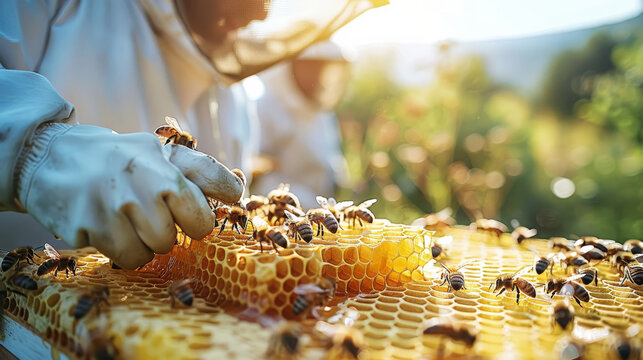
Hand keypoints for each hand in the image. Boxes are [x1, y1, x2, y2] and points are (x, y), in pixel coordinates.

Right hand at [15, 124, 243, 268]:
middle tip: (148, 212)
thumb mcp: (162, 154)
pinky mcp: (85, 228)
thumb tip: (238, 193)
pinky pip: (124, 258)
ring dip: (143, 242)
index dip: (198, 220)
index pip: (203, 215)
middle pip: (174, 238)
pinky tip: (108, 226)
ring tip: (126, 217)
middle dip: (166, 231)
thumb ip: (203, 172)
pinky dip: (121, 249)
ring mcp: (109, 207)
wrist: (53, 158)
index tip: (186, 213)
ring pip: (149, 252)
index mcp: (164, 167)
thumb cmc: (121, 159)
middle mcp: (138, 185)